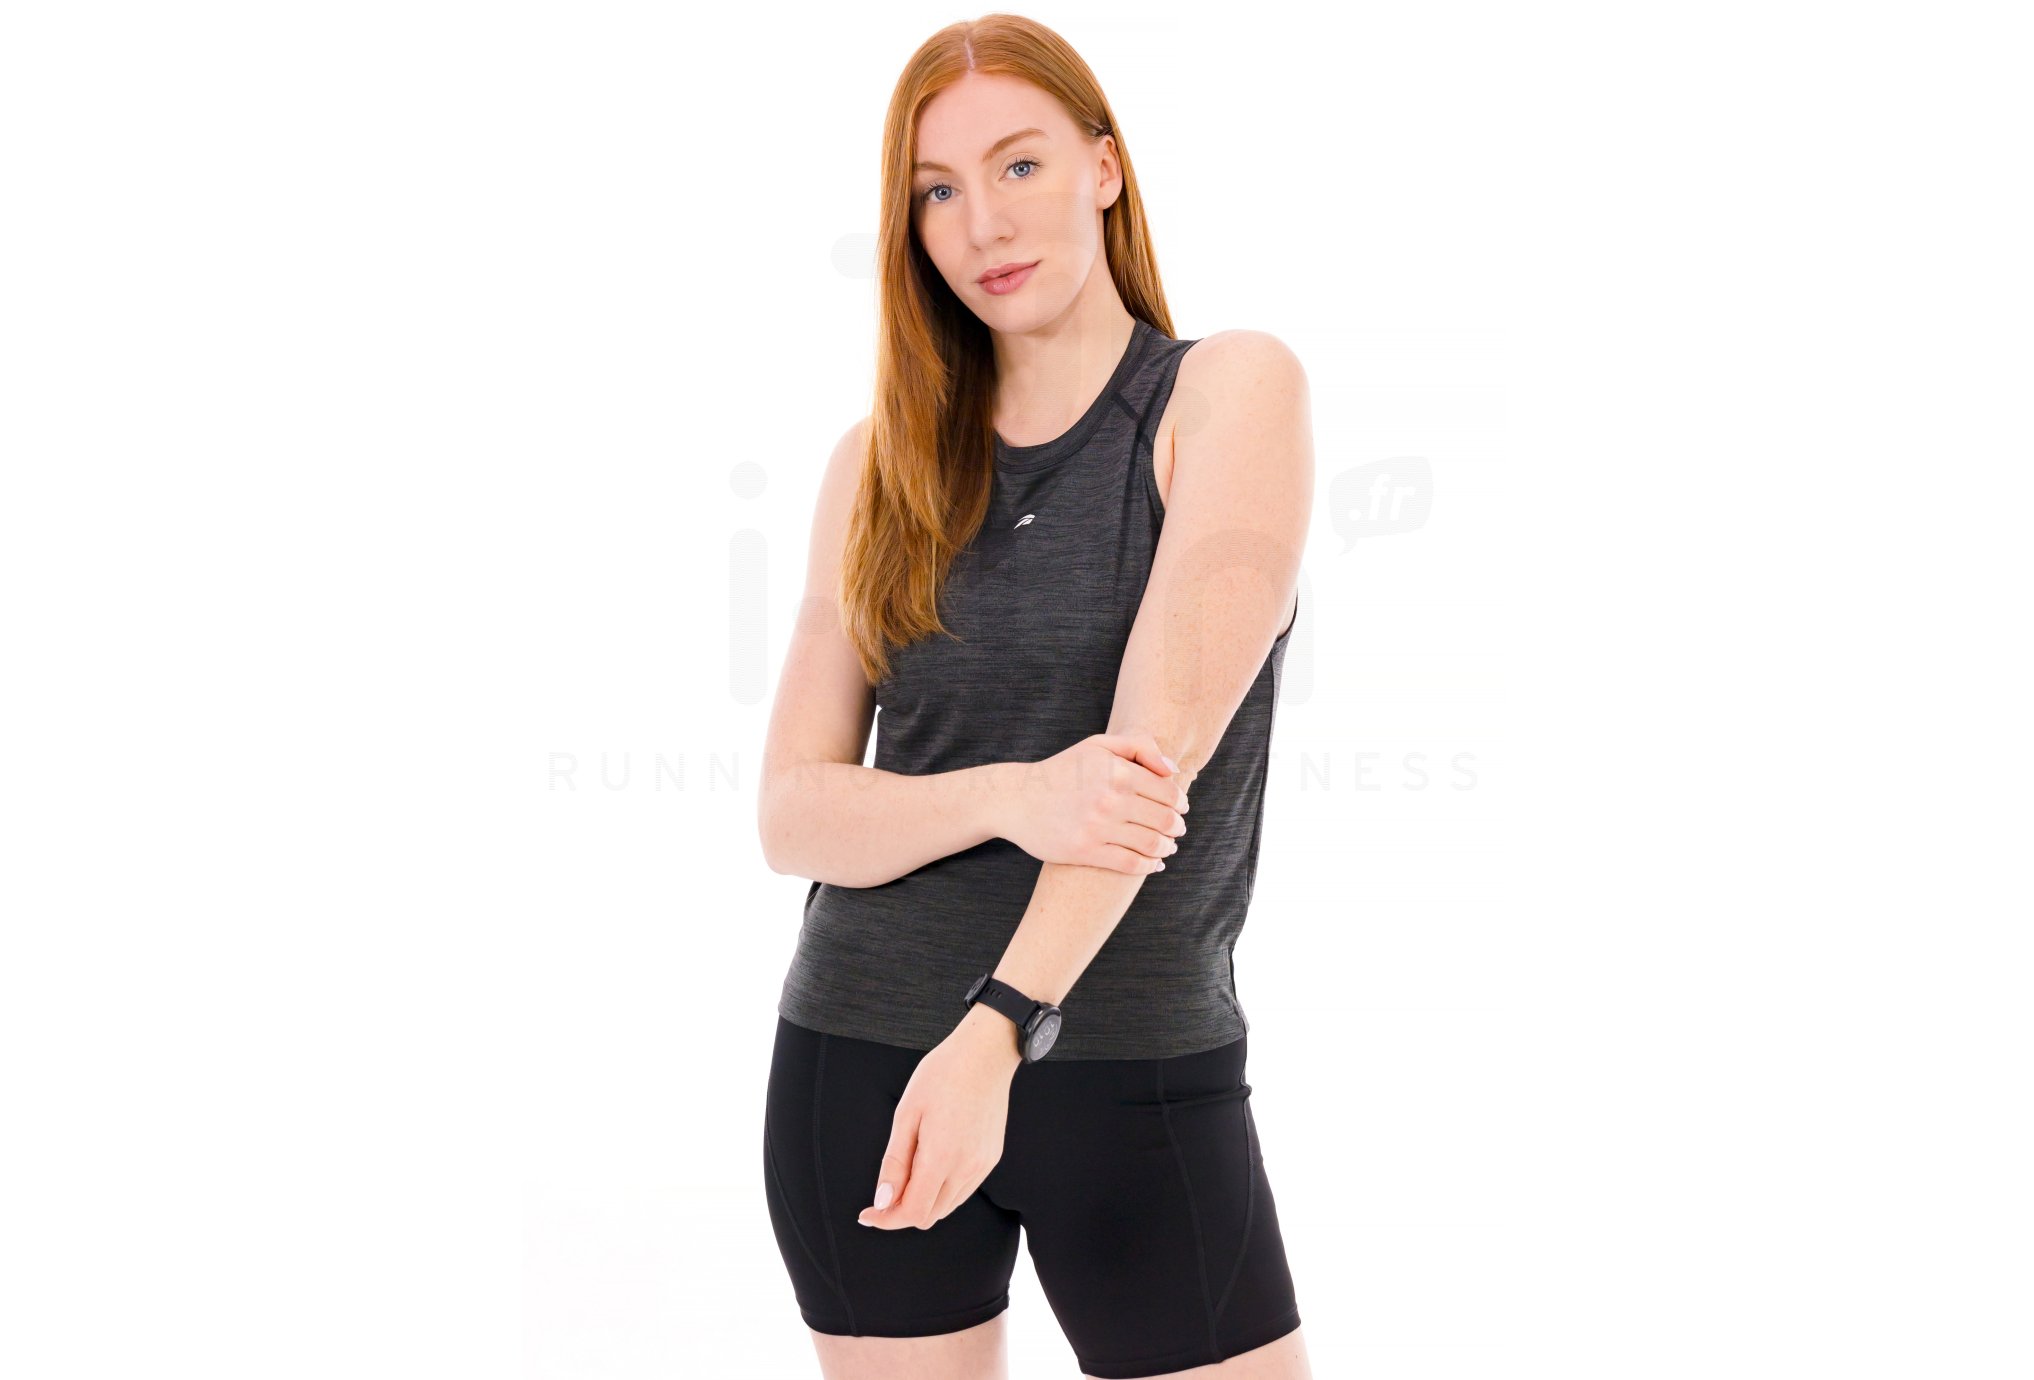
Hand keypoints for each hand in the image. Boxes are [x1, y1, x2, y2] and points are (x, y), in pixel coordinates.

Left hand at [857, 1005, 1021, 1230]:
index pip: (913, 1213)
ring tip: (906, 1174)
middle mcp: (966, 1168)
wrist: (985, 1054)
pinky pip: (963, 1190)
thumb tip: (883, 1201)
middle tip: (883, 1193)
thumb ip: (894, 1163)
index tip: (867, 1214)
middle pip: (929, 1216)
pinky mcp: (991, 1158)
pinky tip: (931, 1166)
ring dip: (923, 1202)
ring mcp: (982, 1165)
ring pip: (947, 1207)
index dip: (887, 1220)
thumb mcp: (906, 1114)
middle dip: (902, 1211)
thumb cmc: (941, 1075)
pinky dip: (942, 1191)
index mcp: (941, 1157)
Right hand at [999, 732, 1188, 873]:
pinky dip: (1149, 866)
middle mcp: (1109, 800)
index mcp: (1116, 772)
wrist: (1016, 800)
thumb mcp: (1097, 746)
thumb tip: (1173, 770)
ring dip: (1167, 847)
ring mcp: (1097, 828)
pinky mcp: (1085, 851)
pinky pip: (1130, 864)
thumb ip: (1139, 746)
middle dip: (1177, 827)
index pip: (1168, 792)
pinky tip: (1154, 863)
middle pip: (1164, 820)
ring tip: (1167, 846)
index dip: (1180, 802)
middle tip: (1178, 829)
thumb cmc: (1062, 771)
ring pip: (1151, 844)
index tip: (1181, 808)